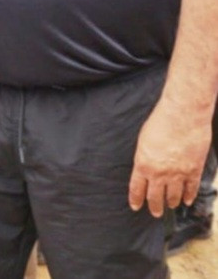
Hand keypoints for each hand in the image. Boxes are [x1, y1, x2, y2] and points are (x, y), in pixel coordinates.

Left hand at [128, 99, 211, 216]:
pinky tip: (187, 201)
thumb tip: (146, 167)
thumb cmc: (159, 123)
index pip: (137, 188)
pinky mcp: (194, 171)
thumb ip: (144, 157)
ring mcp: (178, 174)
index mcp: (143, 165)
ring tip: (170, 205)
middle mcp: (159, 173)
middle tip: (155, 213)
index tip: (136, 207)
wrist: (182, 117)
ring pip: (174, 196)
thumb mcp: (143, 141)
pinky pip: (191, 189)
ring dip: (171, 202)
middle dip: (155, 206)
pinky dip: (189, 196)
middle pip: (155, 197)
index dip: (136, 199)